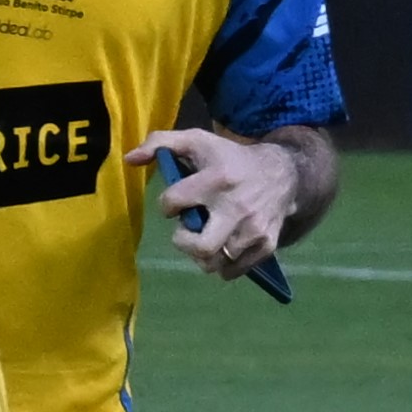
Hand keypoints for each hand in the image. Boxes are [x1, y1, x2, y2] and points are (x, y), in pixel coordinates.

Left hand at [144, 128, 303, 277]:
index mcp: (216, 179)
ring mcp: (254, 229)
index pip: (173, 203)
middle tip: (187, 232)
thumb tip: (129, 159)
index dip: (168, 205)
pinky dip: (222, 265)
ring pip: (216, 262)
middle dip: (184, 243)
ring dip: (203, 254)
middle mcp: (236, 207)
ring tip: (206, 237)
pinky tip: (222, 247)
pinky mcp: (266, 245)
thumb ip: (160, 143)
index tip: (176, 202)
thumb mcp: (197, 141)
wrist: (282, 173)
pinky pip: (233, 271)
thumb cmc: (230, 158)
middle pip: (202, 247)